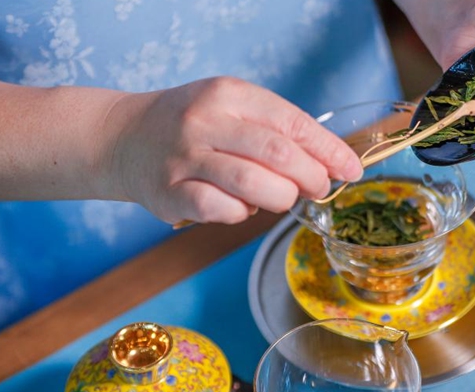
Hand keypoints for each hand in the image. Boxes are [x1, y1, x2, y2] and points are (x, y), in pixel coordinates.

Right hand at [100, 77, 362, 224]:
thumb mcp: (232, 110)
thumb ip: (276, 131)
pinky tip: (243, 208)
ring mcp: (184, 157)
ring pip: (252, 183)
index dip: (329, 150)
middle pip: (278, 153)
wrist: (123, 137)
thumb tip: (331, 164)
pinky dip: (243, 214)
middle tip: (319, 188)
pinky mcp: (170, 192)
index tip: (351, 170)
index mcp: (229, 93)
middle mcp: (205, 121)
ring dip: (281, 197)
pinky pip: (221, 209)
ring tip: (284, 198)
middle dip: (311, 177)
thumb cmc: (193, 127)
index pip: (293, 122)